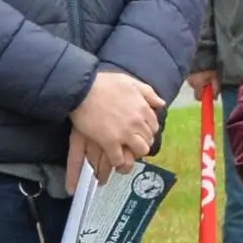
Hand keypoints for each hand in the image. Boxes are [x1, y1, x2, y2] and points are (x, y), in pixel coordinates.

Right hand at [66, 67, 165, 183]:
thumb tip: (161, 104)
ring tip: (125, 151)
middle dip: (141, 141)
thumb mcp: (130, 82)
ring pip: (140, 151)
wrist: (81, 89)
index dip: (146, 130)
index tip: (138, 131)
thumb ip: (148, 93)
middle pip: (149, 139)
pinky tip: (114, 158)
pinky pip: (119, 158)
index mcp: (143, 108)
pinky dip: (118, 161)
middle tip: (130, 142)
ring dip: (134, 152)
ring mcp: (124, 133)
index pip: (154, 126)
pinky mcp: (109, 142)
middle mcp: (137, 122)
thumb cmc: (103, 83)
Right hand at [186, 68, 217, 96]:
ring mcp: (188, 78)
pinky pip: (193, 81)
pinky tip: (202, 74)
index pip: (198, 97)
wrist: (203, 57)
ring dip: (200, 84)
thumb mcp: (216, 79)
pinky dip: (197, 80)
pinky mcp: (187, 74)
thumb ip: (216, 90)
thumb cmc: (211, 69)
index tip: (209, 94)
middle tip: (209, 84)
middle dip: (202, 89)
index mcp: (197, 85)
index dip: (204, 97)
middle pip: (196, 91)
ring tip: (206, 77)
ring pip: (195, 86)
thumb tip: (214, 99)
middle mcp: (191, 83)